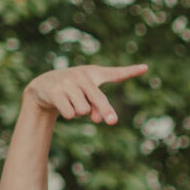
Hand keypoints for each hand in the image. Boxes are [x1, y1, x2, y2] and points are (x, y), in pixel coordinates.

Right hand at [24, 64, 147, 125]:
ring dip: (79, 112)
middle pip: (99, 99)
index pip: (115, 73)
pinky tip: (62, 104)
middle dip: (106, 111)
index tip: (145, 67)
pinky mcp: (55, 92)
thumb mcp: (87, 95)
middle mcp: (81, 76)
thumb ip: (98, 106)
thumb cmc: (73, 89)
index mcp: (93, 74)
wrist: (43, 86)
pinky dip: (69, 114)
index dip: (130, 70)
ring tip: (71, 101)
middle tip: (112, 122)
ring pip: (84, 111)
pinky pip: (71, 114)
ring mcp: (67, 83)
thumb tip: (96, 119)